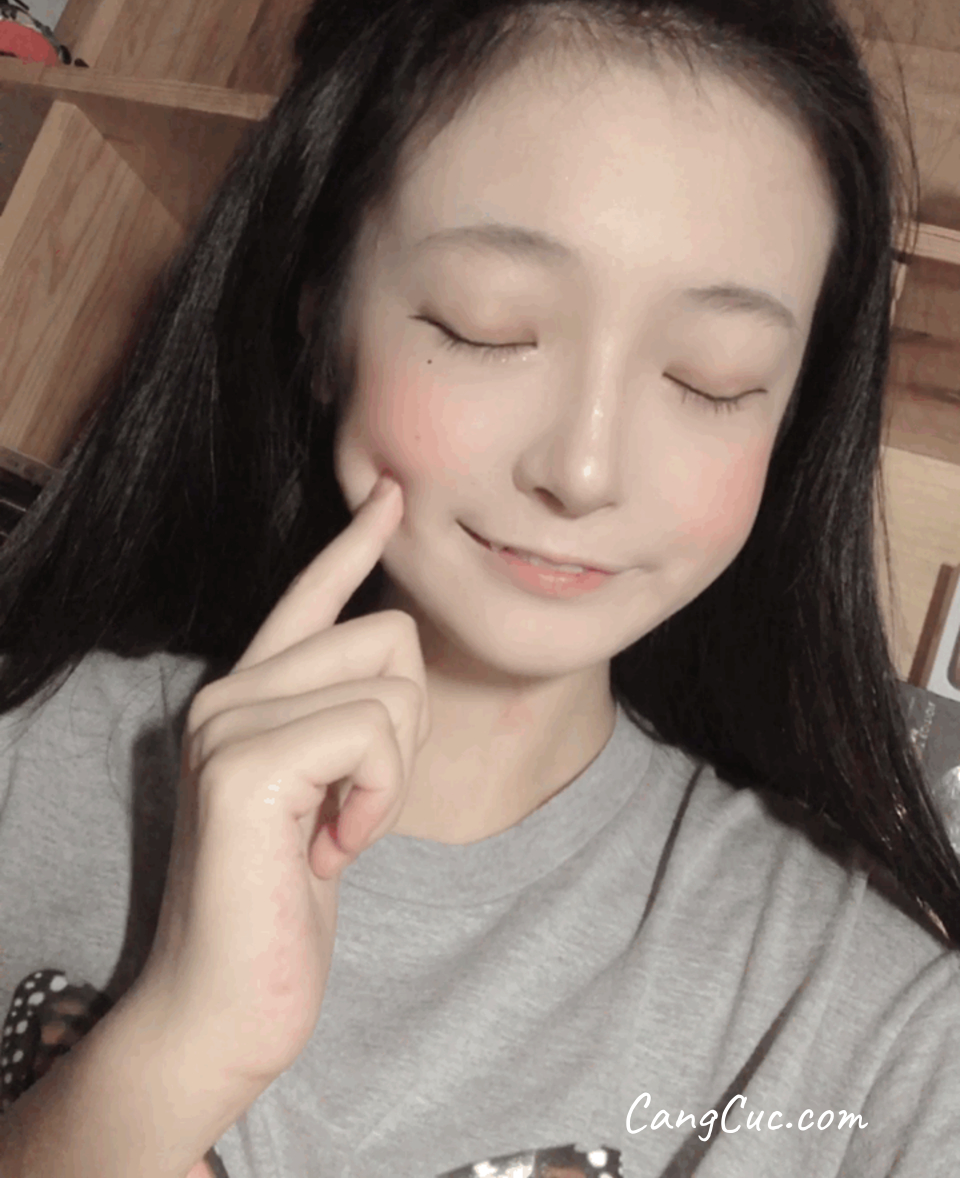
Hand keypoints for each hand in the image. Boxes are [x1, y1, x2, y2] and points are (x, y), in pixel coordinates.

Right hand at [130, 473, 429, 1089]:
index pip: (310, 596)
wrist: (220, 1010)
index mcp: (247, 696)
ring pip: (392, 686)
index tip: (391, 493)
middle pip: (389, 637)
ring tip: (338, 833)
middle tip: (356, 807)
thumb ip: (341, 724)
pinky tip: (335, 850)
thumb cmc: (282, 906)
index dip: (354, 543)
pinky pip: (374, 734)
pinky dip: (378, 799)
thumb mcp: (323, 796)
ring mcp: (228, 724)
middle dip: (409, 729)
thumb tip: (398, 660)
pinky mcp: (246, 767)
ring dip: (392, 775)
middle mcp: (228, 693)